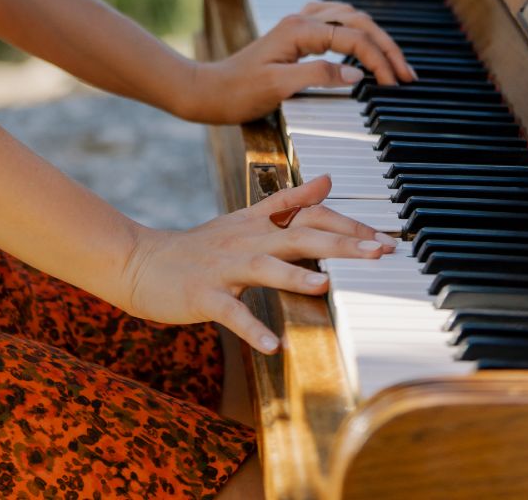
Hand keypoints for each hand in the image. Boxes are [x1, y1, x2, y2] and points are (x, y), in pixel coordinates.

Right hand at [118, 172, 396, 352]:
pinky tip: (272, 346)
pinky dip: (251, 329)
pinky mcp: (203, 295)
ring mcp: (224, 267)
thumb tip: (327, 180)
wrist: (141, 261)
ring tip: (326, 284)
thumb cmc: (200, 248)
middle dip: (342, 243)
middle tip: (381, 252)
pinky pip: (230, 313)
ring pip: (264, 268)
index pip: (309, 215)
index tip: (386, 238)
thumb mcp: (245, 219)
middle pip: (299, 235)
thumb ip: (287, 201)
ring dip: (295, 276)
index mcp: (257, 223)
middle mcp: (246, 239)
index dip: (348, 224)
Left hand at [180, 2, 415, 124]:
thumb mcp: (278, 87)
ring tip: (395, 63)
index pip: (353, 38)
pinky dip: (358, 32)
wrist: (212, 90)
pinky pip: (336, 22)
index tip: (395, 84)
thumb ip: (318, 76)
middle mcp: (301, 20)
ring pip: (349, 18)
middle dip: (386, 46)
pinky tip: (366, 45)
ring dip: (375, 37)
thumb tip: (356, 73)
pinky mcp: (296, 34)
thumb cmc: (240, 91)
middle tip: (407, 74)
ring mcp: (299, 24)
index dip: (379, 60)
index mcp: (299, 30)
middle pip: (357, 22)